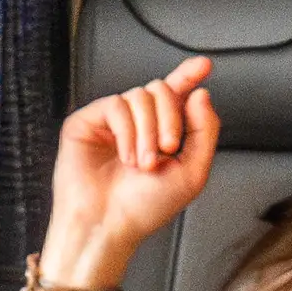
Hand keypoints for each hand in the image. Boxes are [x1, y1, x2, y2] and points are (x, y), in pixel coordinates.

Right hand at [41, 56, 219, 289]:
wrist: (108, 225)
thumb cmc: (144, 208)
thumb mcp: (191, 173)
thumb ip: (204, 131)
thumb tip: (200, 93)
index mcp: (161, 133)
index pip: (175, 95)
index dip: (188, 76)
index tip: (204, 65)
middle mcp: (136, 123)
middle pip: (161, 89)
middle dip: (171, 118)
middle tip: (168, 149)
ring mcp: (111, 121)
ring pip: (140, 95)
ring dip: (148, 131)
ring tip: (142, 163)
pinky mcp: (87, 121)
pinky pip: (116, 105)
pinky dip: (127, 132)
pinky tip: (125, 157)